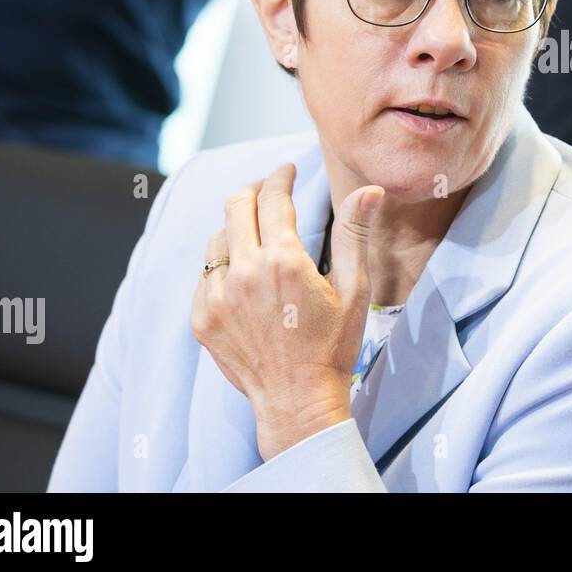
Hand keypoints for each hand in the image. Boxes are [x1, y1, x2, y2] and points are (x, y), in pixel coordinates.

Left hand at [191, 163, 383, 460]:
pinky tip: (244, 278)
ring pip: (217, 239)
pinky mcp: (201, 317)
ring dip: (236, 229)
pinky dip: (223, 267)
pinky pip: (205, 275)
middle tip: (268, 190)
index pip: (273, 197)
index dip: (281, 177)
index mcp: (283, 261)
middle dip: (253, 191)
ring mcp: (216, 296)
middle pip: (236, 206)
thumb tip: (370, 190)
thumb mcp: (353, 288)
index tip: (288, 170)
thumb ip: (354, 233)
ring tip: (257, 236)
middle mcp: (243, 273)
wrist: (297, 401)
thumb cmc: (333, 345)